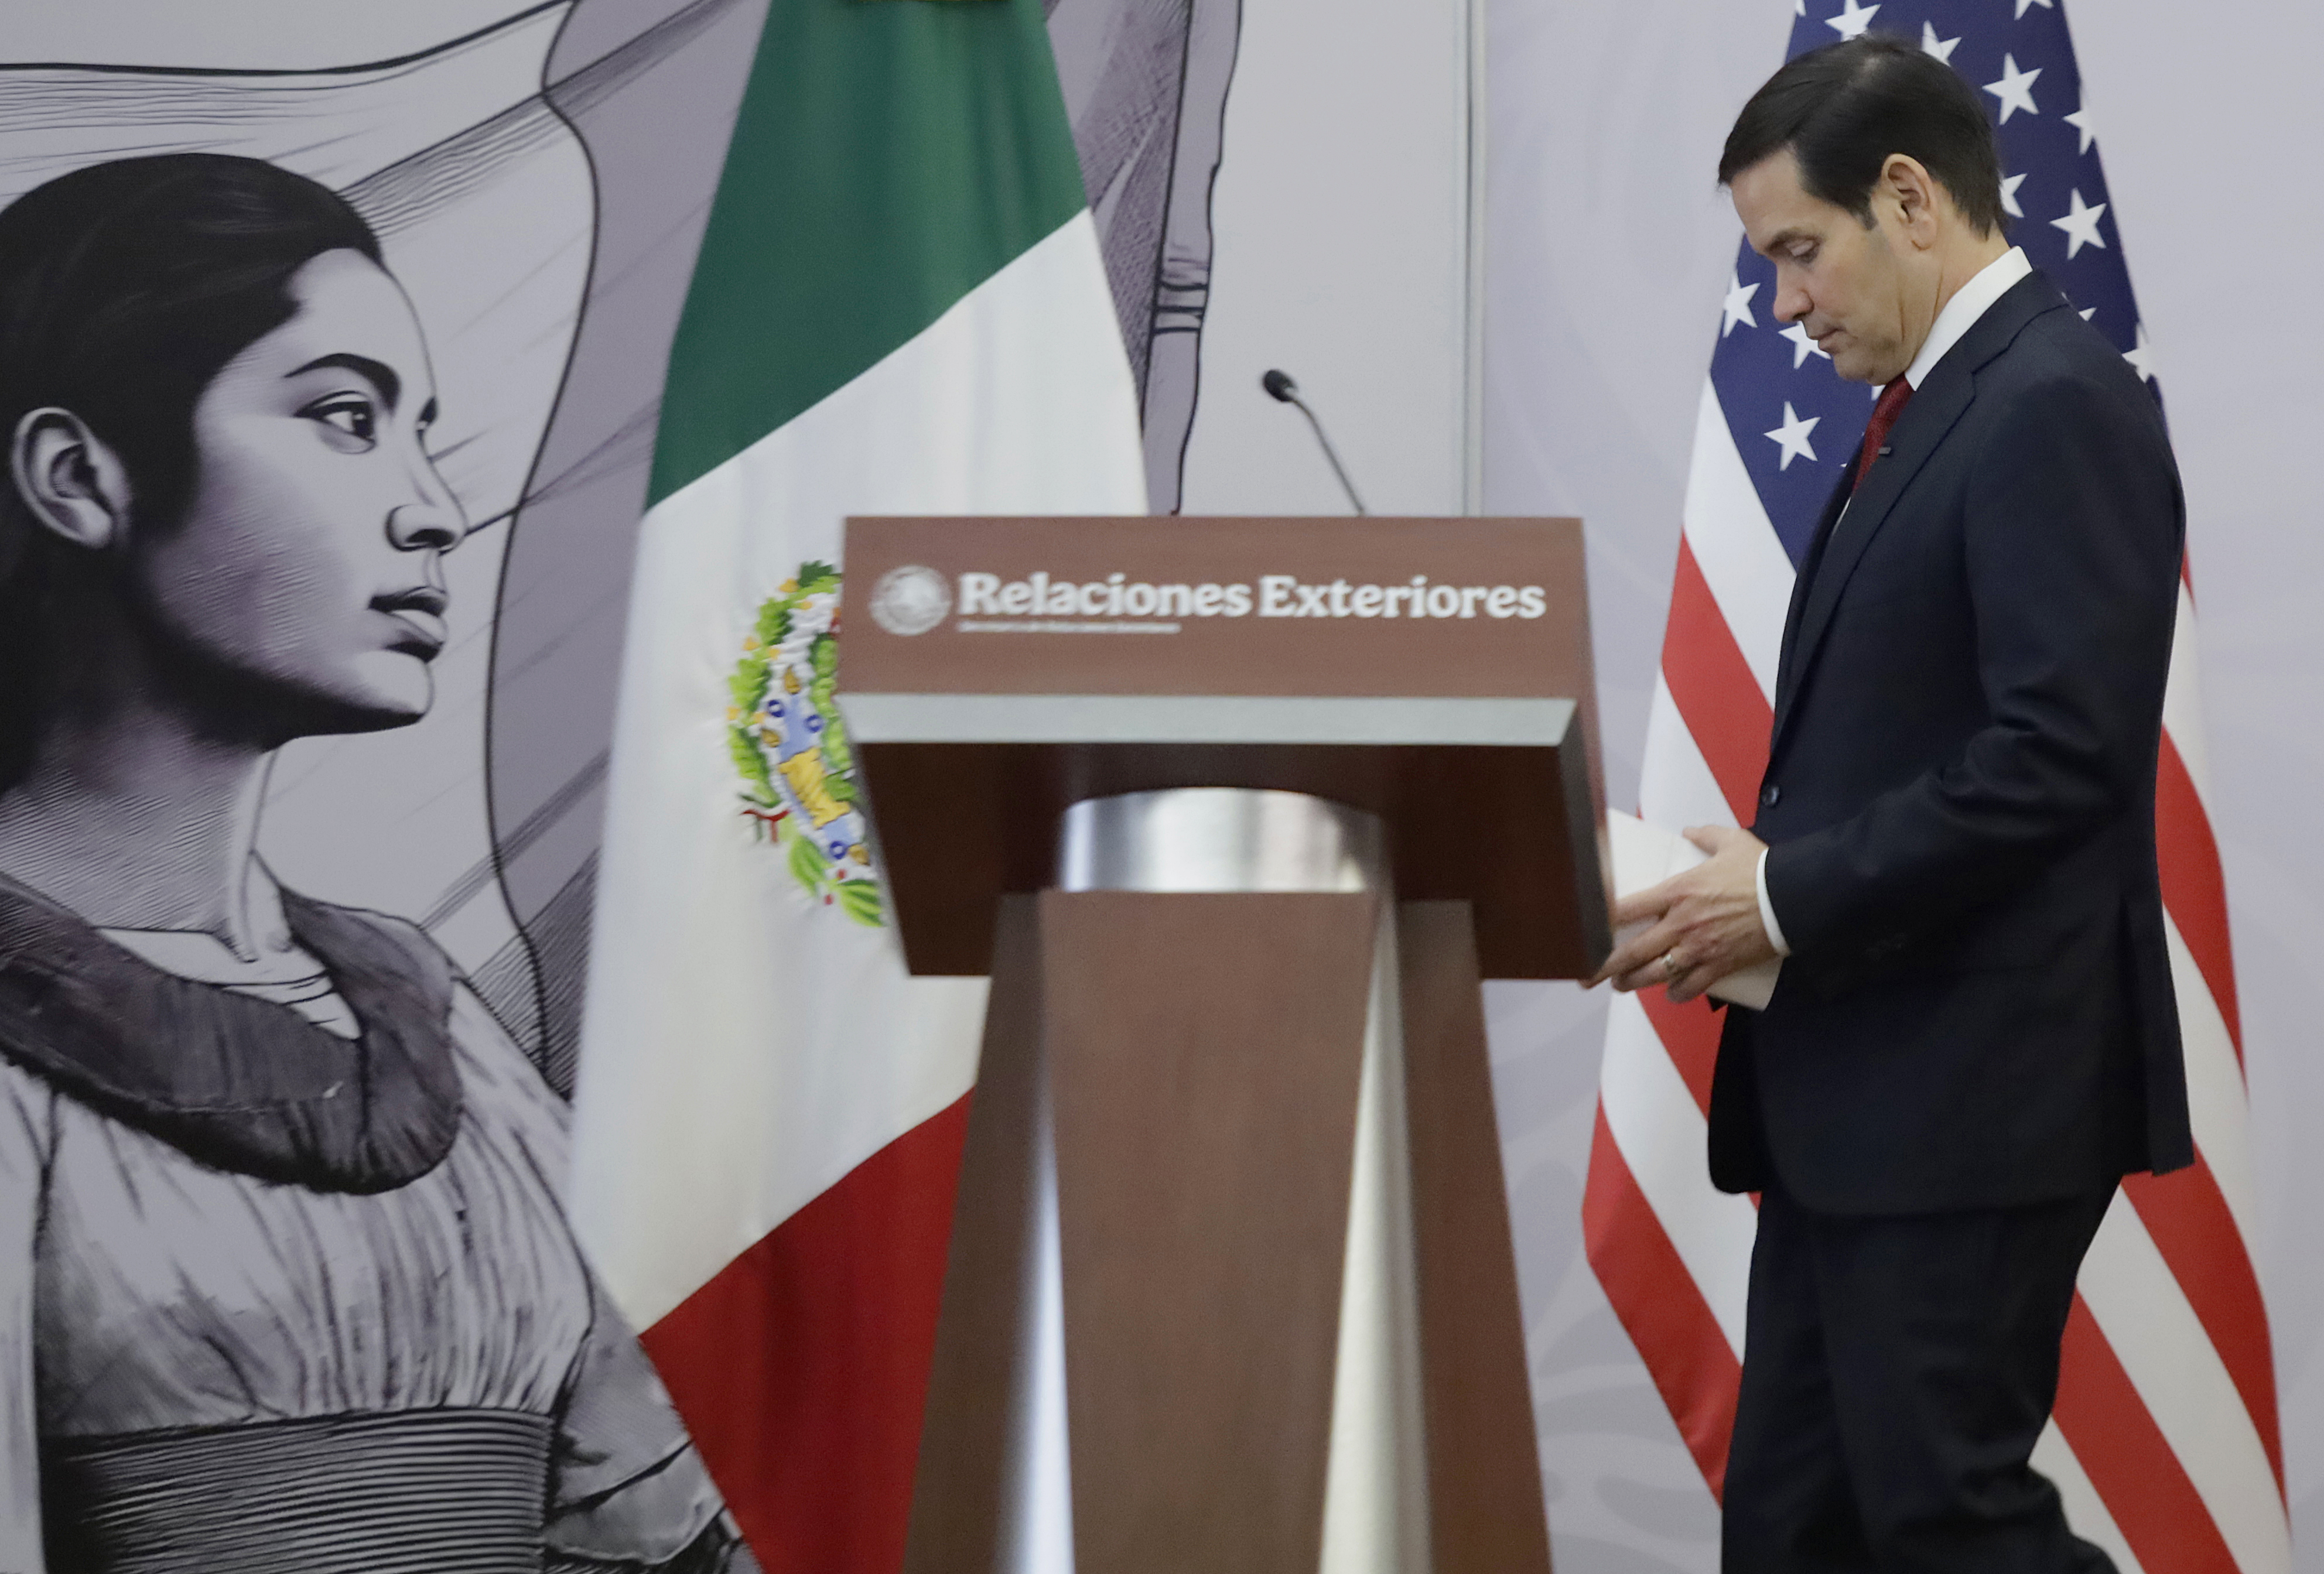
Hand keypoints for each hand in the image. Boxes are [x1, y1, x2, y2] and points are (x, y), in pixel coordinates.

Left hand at [1591, 825, 1778, 1004]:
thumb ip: (1705, 835)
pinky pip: (1692, 986)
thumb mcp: (1731, 841)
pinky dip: (1678, 993)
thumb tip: (1689, 831)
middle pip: (1632, 951)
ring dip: (1634, 982)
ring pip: (1656, 974)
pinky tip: (1671, 994)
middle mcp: (1682, 923)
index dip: (1601, 923)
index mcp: (1678, 891)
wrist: (1796, 896)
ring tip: (1622, 985)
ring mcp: (1700, 948)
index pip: (1628, 909)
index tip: (1584, 931)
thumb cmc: (1762, 868)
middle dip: (1605, 967)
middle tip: (1587, 976)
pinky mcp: (1721, 965)